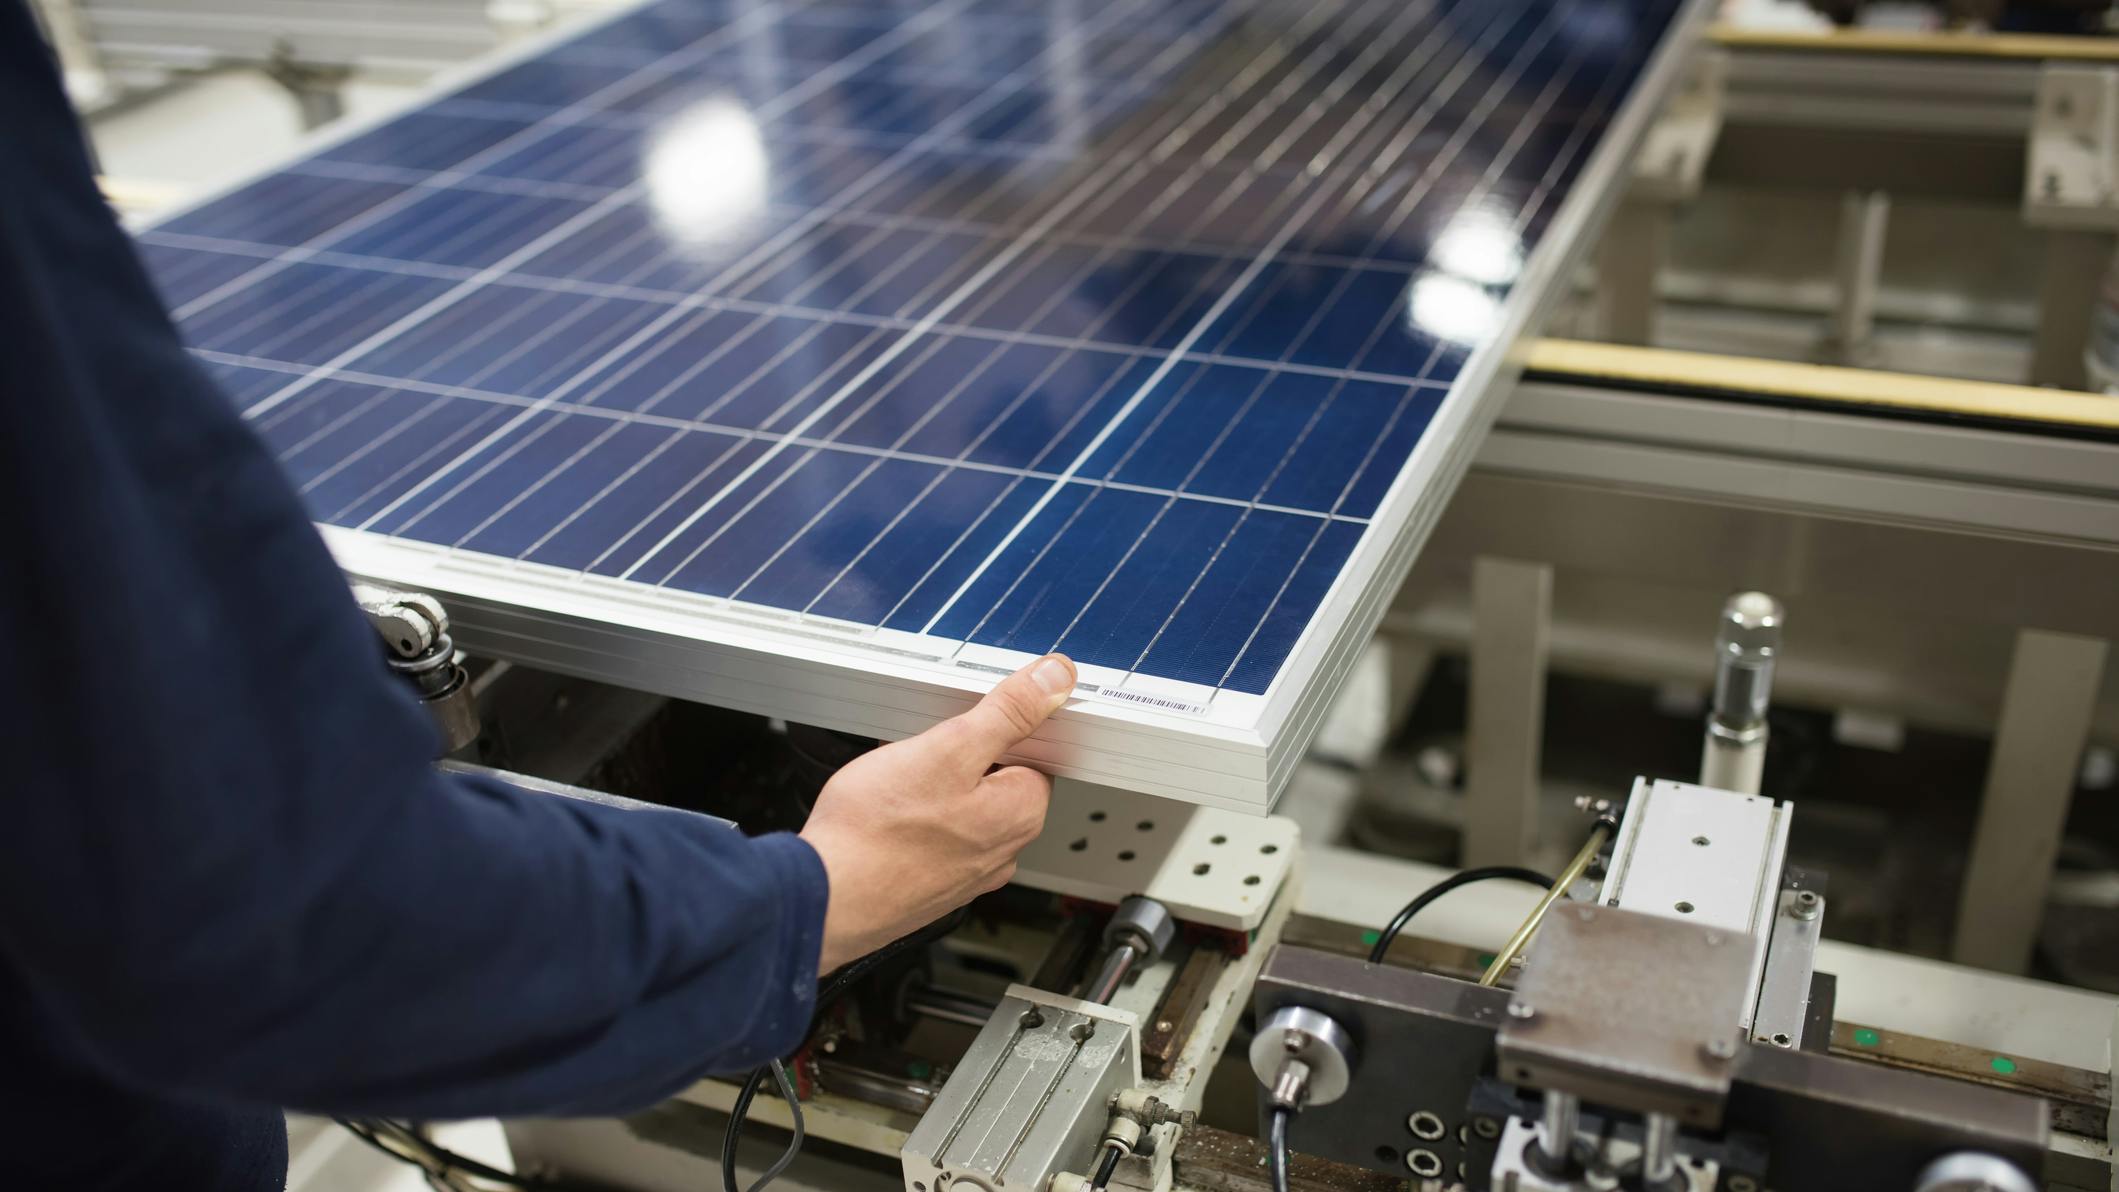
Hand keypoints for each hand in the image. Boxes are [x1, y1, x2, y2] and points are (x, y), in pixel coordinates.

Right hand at [800, 654, 1076, 972]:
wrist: (823, 896)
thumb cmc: (877, 831)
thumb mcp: (949, 747)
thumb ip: (1008, 712)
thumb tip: (1056, 680)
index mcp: (1020, 812)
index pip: (1032, 751)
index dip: (993, 727)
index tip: (962, 721)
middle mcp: (1002, 850)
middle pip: (995, 778)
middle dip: (958, 756)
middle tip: (918, 749)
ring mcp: (966, 873)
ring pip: (960, 806)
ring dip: (932, 785)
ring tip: (894, 781)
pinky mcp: (931, 885)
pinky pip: (934, 835)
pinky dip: (913, 817)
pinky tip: (884, 812)